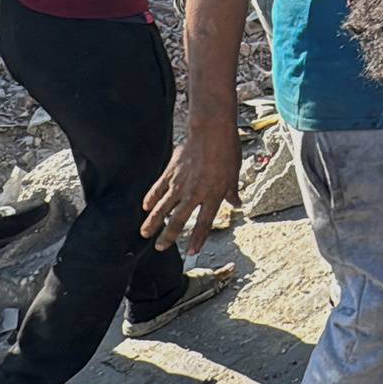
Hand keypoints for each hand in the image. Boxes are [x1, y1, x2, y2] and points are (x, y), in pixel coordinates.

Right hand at [140, 121, 240, 253]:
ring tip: (145, 234)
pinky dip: (150, 199)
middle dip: (169, 236)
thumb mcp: (235, 173)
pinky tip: (145, 207)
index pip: (204, 222)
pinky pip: (157, 189)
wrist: (212, 131)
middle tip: (161, 247)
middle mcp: (195, 193)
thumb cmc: (228, 151)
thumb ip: (232, 192)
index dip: (198, 238)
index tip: (192, 252)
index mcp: (214, 195)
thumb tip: (237, 204)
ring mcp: (180, 183)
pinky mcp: (170, 173)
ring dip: (153, 223)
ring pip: (163, 208)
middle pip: (179, 220)